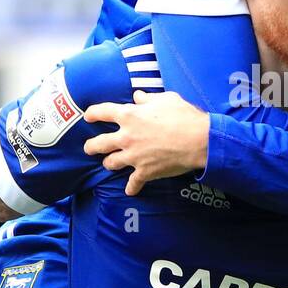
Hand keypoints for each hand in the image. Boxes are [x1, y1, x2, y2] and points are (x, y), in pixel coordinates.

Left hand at [83, 90, 210, 195]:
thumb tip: (138, 96)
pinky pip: (133, 183)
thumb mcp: (166, 99)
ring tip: (110, 163)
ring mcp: (133, 156)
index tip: (88, 116)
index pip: (102, 112)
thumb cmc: (184, 116)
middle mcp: (126, 136)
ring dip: (109, 163)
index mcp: (129, 116)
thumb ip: (148, 98)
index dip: (93, 113)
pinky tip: (130, 190)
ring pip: (110, 163)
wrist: (199, 141)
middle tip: (89, 147)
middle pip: (99, 143)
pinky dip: (131, 188)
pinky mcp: (144, 172)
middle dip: (91, 146)